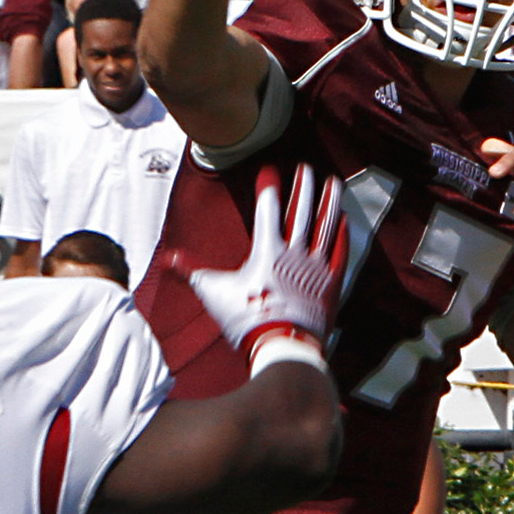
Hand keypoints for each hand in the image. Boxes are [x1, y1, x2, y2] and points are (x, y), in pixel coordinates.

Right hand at [172, 162, 347, 357]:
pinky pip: (340, 252)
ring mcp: (316, 266)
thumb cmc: (247, 320)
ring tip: (333, 182)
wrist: (282, 346)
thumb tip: (168, 261)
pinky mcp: (331, 283)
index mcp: (267, 251)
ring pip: (326, 225)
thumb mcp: (214, 293)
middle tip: (305, 167)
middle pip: (301, 211)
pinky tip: (345, 220)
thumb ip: (191, 273)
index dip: (268, 188)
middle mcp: (294, 252)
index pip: (268, 210)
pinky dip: (342, 235)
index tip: (268, 170)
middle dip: (302, 186)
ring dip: (329, 202)